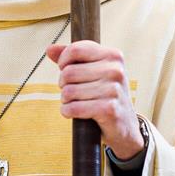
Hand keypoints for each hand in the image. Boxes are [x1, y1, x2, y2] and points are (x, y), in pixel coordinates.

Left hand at [46, 40, 143, 159]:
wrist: (124, 126)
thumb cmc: (105, 94)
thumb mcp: (93, 71)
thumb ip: (72, 58)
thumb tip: (50, 49)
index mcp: (113, 56)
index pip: (75, 50)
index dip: (63, 61)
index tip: (65, 69)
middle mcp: (115, 70)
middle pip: (69, 72)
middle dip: (63, 84)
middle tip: (70, 91)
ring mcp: (114, 90)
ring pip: (69, 91)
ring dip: (65, 100)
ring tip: (74, 102)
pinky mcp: (109, 109)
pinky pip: (74, 108)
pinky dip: (67, 111)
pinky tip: (73, 112)